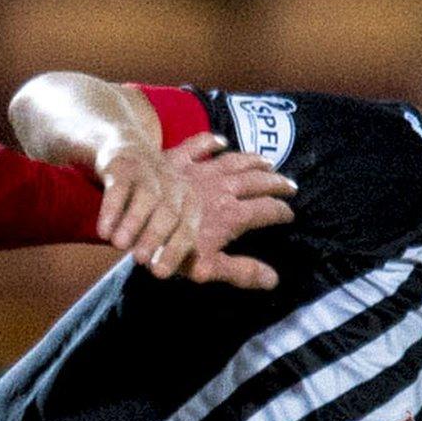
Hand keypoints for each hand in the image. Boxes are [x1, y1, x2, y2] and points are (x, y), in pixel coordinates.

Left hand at [97, 131, 295, 286]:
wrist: (131, 221)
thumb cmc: (167, 251)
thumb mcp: (208, 267)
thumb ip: (242, 272)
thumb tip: (273, 280)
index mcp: (231, 214)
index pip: (267, 210)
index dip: (281, 212)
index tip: (289, 214)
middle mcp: (220, 188)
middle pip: (257, 181)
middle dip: (276, 183)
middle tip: (290, 185)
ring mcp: (198, 171)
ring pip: (234, 161)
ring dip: (254, 160)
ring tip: (267, 161)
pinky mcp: (176, 161)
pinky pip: (198, 145)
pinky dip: (211, 141)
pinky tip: (221, 140)